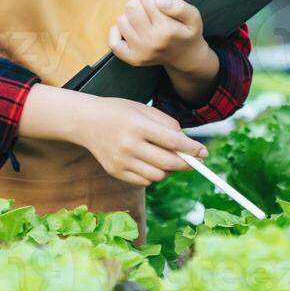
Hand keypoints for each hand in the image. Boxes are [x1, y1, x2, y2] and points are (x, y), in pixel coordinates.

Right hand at [76, 95, 206, 186]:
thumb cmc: (119, 112)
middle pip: (168, 163)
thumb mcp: (144, 109)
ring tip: (169, 158)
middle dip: (186, 163)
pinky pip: (144, 181)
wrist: (85, 121)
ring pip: (158, 175)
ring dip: (170, 170)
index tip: (204, 152)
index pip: (173, 141)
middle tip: (195, 161)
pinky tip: (152, 163)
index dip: (192, 149)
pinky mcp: (115, 172)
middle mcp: (128, 145)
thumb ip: (167, 124)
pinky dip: (154, 175)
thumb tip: (186, 143)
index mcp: (138, 125)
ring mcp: (121, 161)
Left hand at [108, 0, 209, 72]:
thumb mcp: (193, 16)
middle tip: (151, 13)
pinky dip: (118, 32)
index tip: (161, 4)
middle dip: (141, 5)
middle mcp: (151, 41)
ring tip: (144, 22)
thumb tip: (159, 0)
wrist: (186, 58)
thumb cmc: (188, 33)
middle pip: (131, 6)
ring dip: (131, 18)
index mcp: (166, 29)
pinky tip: (130, 30)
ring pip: (122, 20)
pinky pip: (113, 41)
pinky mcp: (132, 59)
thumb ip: (179, 6)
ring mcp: (140, 52)